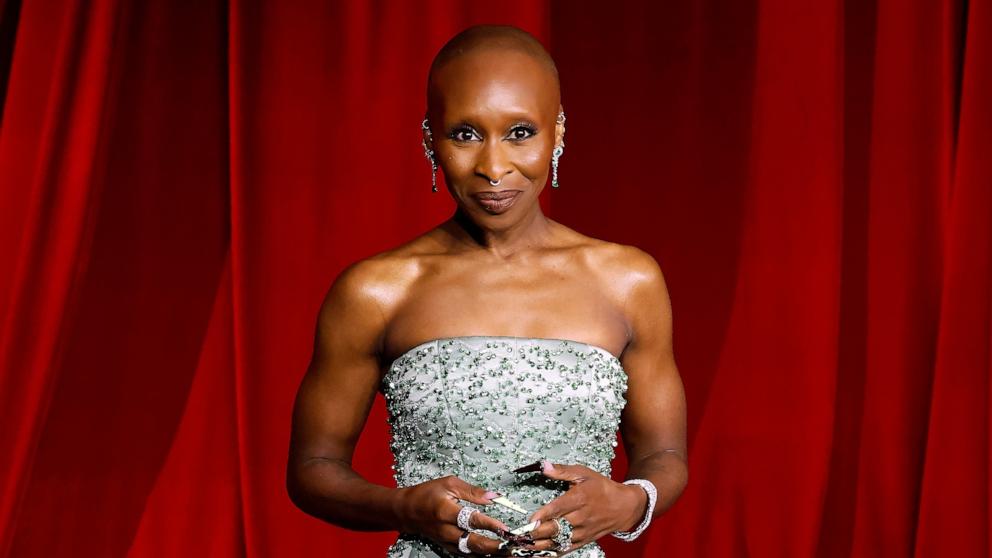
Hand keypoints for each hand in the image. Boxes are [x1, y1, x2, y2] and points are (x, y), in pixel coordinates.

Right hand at [394, 474, 515, 555]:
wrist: (406, 511)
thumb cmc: (426, 494)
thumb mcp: (449, 484)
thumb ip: (472, 491)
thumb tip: (493, 496)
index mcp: (445, 511)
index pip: (472, 520)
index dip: (490, 524)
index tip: (505, 527)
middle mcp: (446, 529)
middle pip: (473, 542)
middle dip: (494, 545)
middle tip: (510, 545)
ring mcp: (446, 540)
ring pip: (471, 551)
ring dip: (489, 552)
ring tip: (506, 550)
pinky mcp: (447, 546)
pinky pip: (466, 553)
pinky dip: (479, 553)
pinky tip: (492, 552)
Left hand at [517, 461, 647, 553]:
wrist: (623, 507)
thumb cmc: (602, 488)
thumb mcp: (583, 473)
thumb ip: (562, 471)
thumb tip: (544, 466)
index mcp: (580, 498)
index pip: (560, 508)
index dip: (545, 514)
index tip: (531, 519)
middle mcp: (581, 517)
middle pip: (557, 527)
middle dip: (538, 531)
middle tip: (521, 532)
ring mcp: (582, 531)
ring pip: (559, 540)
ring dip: (541, 544)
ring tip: (524, 544)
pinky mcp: (583, 541)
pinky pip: (565, 549)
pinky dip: (551, 552)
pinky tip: (538, 552)